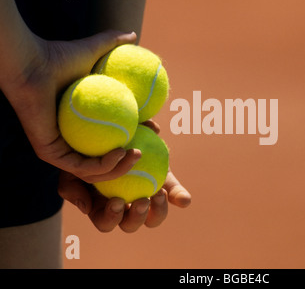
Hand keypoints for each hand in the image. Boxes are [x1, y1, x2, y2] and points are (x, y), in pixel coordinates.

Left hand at [1, 30, 141, 182]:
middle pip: (105, 161)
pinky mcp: (51, 153)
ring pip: (94, 171)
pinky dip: (104, 164)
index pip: (113, 137)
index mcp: (83, 123)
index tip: (155, 129)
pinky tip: (119, 152)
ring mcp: (60, 149)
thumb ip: (113, 43)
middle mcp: (71, 139)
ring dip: (119, 168)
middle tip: (144, 151)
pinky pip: (82, 167)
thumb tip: (133, 35)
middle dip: (128, 163)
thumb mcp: (94, 50)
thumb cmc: (58, 56)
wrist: (32, 63)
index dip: (136, 138)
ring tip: (136, 155)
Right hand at [58, 120, 191, 231]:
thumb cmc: (85, 152)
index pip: (106, 222)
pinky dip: (180, 198)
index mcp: (103, 208)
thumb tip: (87, 207)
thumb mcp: (72, 167)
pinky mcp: (165, 183)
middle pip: (132, 224)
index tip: (116, 201)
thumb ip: (71, 186)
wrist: (110, 130)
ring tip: (158, 193)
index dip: (112, 217)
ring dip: (158, 211)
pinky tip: (183, 199)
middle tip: (141, 199)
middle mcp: (126, 207)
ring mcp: (147, 197)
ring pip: (155, 217)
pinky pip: (175, 195)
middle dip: (137, 217)